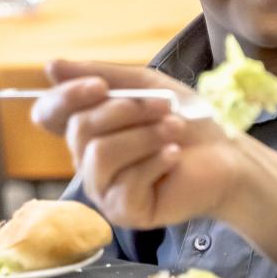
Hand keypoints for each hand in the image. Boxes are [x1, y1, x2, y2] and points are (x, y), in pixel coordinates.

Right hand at [35, 60, 246, 230]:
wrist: (228, 155)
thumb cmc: (186, 119)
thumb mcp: (144, 85)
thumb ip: (98, 75)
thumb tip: (49, 66)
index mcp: (88, 128)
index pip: (49, 113)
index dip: (67, 97)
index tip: (100, 86)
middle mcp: (87, 159)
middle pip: (79, 129)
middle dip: (127, 111)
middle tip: (166, 107)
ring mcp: (103, 188)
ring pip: (100, 155)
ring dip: (145, 136)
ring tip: (175, 131)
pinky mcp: (124, 211)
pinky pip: (124, 183)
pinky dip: (156, 162)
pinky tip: (174, 158)